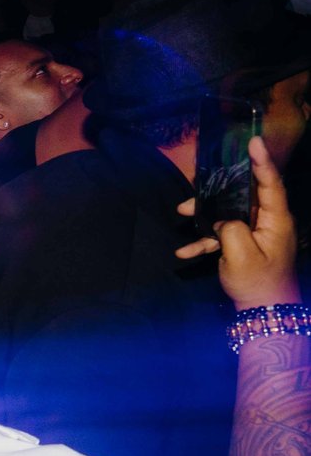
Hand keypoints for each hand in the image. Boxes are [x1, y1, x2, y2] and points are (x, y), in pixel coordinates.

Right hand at [176, 135, 301, 309]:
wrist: (264, 314)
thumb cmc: (258, 283)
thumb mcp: (241, 255)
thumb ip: (229, 228)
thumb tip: (222, 221)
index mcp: (276, 221)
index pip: (271, 184)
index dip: (262, 162)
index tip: (253, 141)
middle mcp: (269, 223)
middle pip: (245, 195)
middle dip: (219, 186)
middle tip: (197, 177)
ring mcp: (256, 235)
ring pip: (228, 213)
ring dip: (204, 214)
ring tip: (180, 212)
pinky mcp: (244, 247)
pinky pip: (222, 236)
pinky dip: (204, 241)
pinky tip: (184, 252)